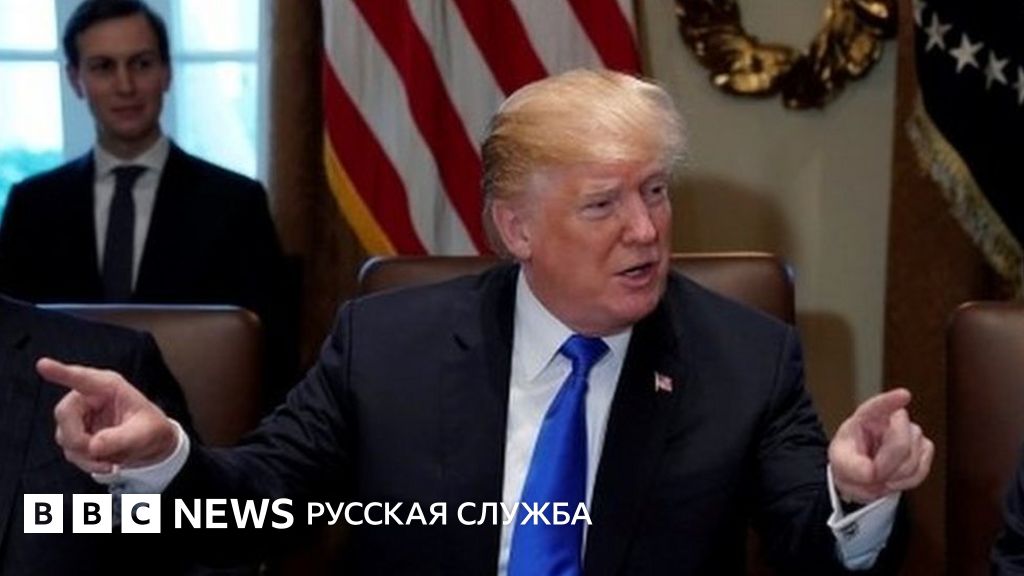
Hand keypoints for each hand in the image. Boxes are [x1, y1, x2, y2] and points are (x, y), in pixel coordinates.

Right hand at [38, 357, 177, 473]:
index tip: (43, 365)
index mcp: (108, 387)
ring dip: (86, 455)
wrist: (152, 445)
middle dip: (78, 438)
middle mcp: (89, 398)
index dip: (61, 372)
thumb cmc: (151, 429)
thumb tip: (92, 447)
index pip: (82, 378)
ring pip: (65, 437)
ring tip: (112, 461)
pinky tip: (107, 464)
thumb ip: (120, 438)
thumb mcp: (144, 433)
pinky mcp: (77, 434)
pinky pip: (71, 451)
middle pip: (65, 413)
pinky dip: (87, 462)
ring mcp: (80, 417)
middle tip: (97, 452)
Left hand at [828, 388, 933, 503]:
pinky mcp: (924, 448)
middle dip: (886, 466)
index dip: (891, 401)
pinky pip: (921, 470)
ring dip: (894, 476)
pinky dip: (906, 482)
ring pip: (912, 460)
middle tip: (872, 475)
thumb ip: (852, 468)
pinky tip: (893, 479)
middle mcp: (892, 420)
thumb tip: (872, 472)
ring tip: (880, 476)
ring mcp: (911, 433)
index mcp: (865, 418)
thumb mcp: (840, 463)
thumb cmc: (850, 460)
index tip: (903, 395)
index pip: (877, 407)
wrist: (861, 473)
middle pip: (900, 443)